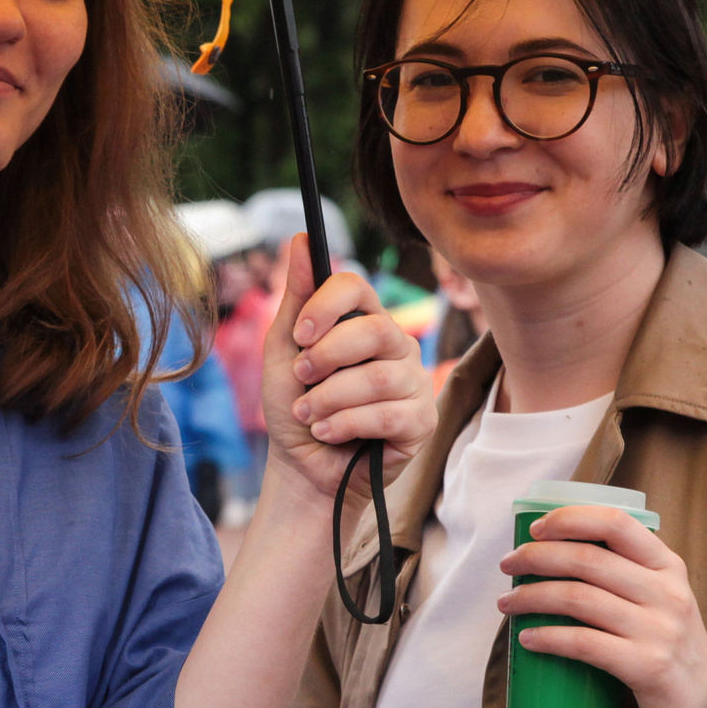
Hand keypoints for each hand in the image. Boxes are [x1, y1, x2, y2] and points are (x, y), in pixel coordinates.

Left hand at [258, 234, 437, 500]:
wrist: (303, 468)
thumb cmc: (295, 407)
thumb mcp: (284, 352)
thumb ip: (296, 299)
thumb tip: (301, 239)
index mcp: (363, 322)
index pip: (356, 288)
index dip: (326, 305)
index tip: (300, 334)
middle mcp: (395, 345)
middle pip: (374, 330)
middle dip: (326, 358)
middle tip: (302, 380)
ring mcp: (414, 382)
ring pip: (378, 377)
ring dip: (329, 399)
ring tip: (309, 414)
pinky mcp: (422, 421)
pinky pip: (389, 414)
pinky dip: (346, 425)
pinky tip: (328, 433)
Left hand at [500, 504, 706, 707]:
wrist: (706, 706)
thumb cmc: (667, 646)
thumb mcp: (660, 599)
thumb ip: (625, 573)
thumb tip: (553, 552)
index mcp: (668, 565)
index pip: (616, 523)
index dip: (570, 519)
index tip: (535, 529)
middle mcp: (667, 592)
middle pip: (587, 560)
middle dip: (536, 557)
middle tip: (508, 565)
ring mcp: (660, 630)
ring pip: (579, 598)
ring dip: (531, 598)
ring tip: (507, 604)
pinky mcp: (648, 667)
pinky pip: (585, 643)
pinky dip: (548, 638)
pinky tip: (527, 639)